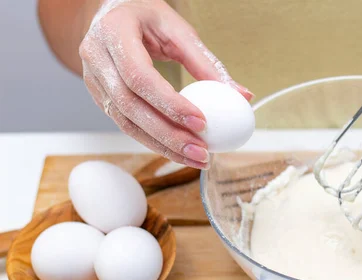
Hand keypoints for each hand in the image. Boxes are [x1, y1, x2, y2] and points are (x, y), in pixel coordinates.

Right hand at [79, 0, 252, 168]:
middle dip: (168, 134)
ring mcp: (93, 78)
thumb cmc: (147, 18)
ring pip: (125, 121)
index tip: (201, 123)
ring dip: (162, 145)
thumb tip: (242, 96)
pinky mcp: (100, 96)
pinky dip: (153, 140)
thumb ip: (208, 64)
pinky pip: (126, 124)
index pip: (139, 75)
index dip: (169, 103)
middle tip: (200, 151)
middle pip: (130, 106)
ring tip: (194, 157)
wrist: (114, 12)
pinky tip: (177, 150)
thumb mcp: (179, 32)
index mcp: (114, 32)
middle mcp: (96, 56)